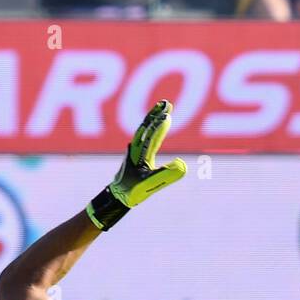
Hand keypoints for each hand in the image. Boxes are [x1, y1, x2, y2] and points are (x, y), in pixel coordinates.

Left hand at [85, 100, 186, 229]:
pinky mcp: (137, 154)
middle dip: (155, 114)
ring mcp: (135, 150)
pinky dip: (151, 127)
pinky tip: (155, 126)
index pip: (150, 135)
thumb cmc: (131, 192)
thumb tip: (183, 164)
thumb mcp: (149, 185)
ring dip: (153, 118)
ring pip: (145, 129)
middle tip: (166, 102)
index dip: (159, 125)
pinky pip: (145, 136)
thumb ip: (165, 176)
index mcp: (139, 154)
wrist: (116, 197)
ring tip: (163, 108)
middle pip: (146, 126)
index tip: (168, 114)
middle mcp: (135, 148)